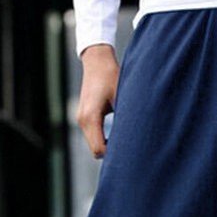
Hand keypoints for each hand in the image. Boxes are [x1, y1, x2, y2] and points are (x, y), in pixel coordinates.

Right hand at [77, 44, 119, 158]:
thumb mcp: (122, 98)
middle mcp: (82, 120)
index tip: (128, 153)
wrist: (97, 61)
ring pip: (93, 144)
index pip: (99, 149)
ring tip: (124, 141)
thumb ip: (125, 120)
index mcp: (91, 117)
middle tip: (129, 151)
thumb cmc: (111, 76)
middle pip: (95, 150)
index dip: (113, 155)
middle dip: (110, 153)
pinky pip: (92, 136)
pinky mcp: (83, 117)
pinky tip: (116, 135)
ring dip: (106, 146)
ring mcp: (80, 119)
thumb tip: (136, 140)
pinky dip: (102, 139)